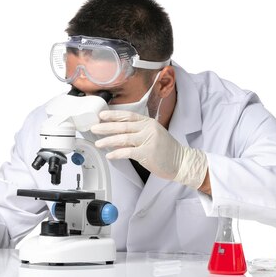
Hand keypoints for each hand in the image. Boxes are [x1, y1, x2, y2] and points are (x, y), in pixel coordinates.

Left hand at [91, 110, 208, 188]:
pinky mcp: (147, 153)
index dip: (114, 115)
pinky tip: (110, 155)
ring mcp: (148, 140)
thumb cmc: (167, 149)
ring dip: (108, 141)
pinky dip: (117, 153)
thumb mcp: (155, 133)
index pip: (128, 116)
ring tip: (98, 143)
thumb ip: (140, 130)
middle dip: (106, 127)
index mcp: (149, 122)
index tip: (102, 115)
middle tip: (94, 128)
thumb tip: (120, 131)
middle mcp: (148, 129)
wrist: (181, 161)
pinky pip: (128, 152)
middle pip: (123, 126)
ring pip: (123, 138)